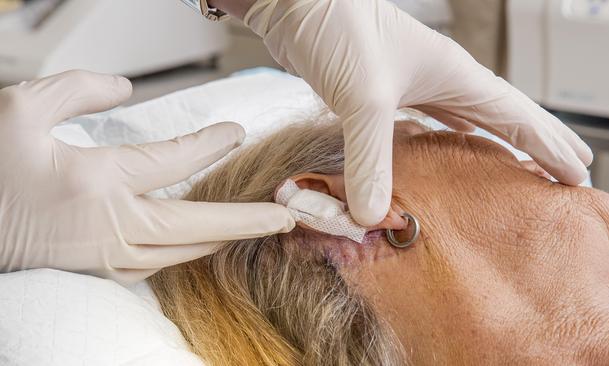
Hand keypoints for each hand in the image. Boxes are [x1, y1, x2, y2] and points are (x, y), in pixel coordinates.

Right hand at [0, 70, 294, 283]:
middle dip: (248, 221)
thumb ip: (78, 89)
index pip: (174, 160)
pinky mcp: (104, 271)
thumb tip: (124, 87)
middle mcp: (112, 225)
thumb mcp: (20, 110)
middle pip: (198, 225)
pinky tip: (205, 238)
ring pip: (185, 252)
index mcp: (97, 181)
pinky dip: (190, 250)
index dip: (211, 144)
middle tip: (285, 215)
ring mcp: (110, 255)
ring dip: (224, 237)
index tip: (235, 132)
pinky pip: (162, 264)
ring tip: (258, 226)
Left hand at [243, 0, 592, 225]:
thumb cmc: (336, 30)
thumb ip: (371, 161)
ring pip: (466, 119)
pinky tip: (443, 152)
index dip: (549, 146)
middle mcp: (440, 78)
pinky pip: (426, 122)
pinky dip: (444, 140)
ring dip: (493, 142)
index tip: (577, 173)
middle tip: (565, 170)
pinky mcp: (382, 90)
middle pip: (502, 116)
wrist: (295, 3)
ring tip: (515, 165)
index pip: (517, 116)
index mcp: (454, 76)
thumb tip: (373, 218)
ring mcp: (411, 83)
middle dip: (535, 144)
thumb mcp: (362, 99)